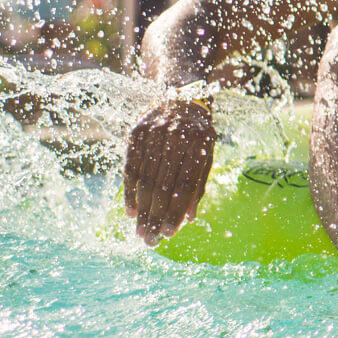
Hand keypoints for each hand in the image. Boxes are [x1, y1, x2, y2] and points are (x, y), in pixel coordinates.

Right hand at [123, 100, 216, 244]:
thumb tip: (188, 219)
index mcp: (199, 143)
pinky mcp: (137, 132)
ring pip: (145, 179)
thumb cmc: (198, 133)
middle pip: (163, 185)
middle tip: (150, 241)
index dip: (176, 211)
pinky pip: (130, 167)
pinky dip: (129, 191)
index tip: (169, 234)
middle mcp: (177, 137)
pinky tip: (130, 211)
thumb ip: (199, 184)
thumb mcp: (207, 153)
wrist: (182, 95)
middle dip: (155, 216)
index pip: (185, 185)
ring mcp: (155, 133)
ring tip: (140, 232)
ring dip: (141, 210)